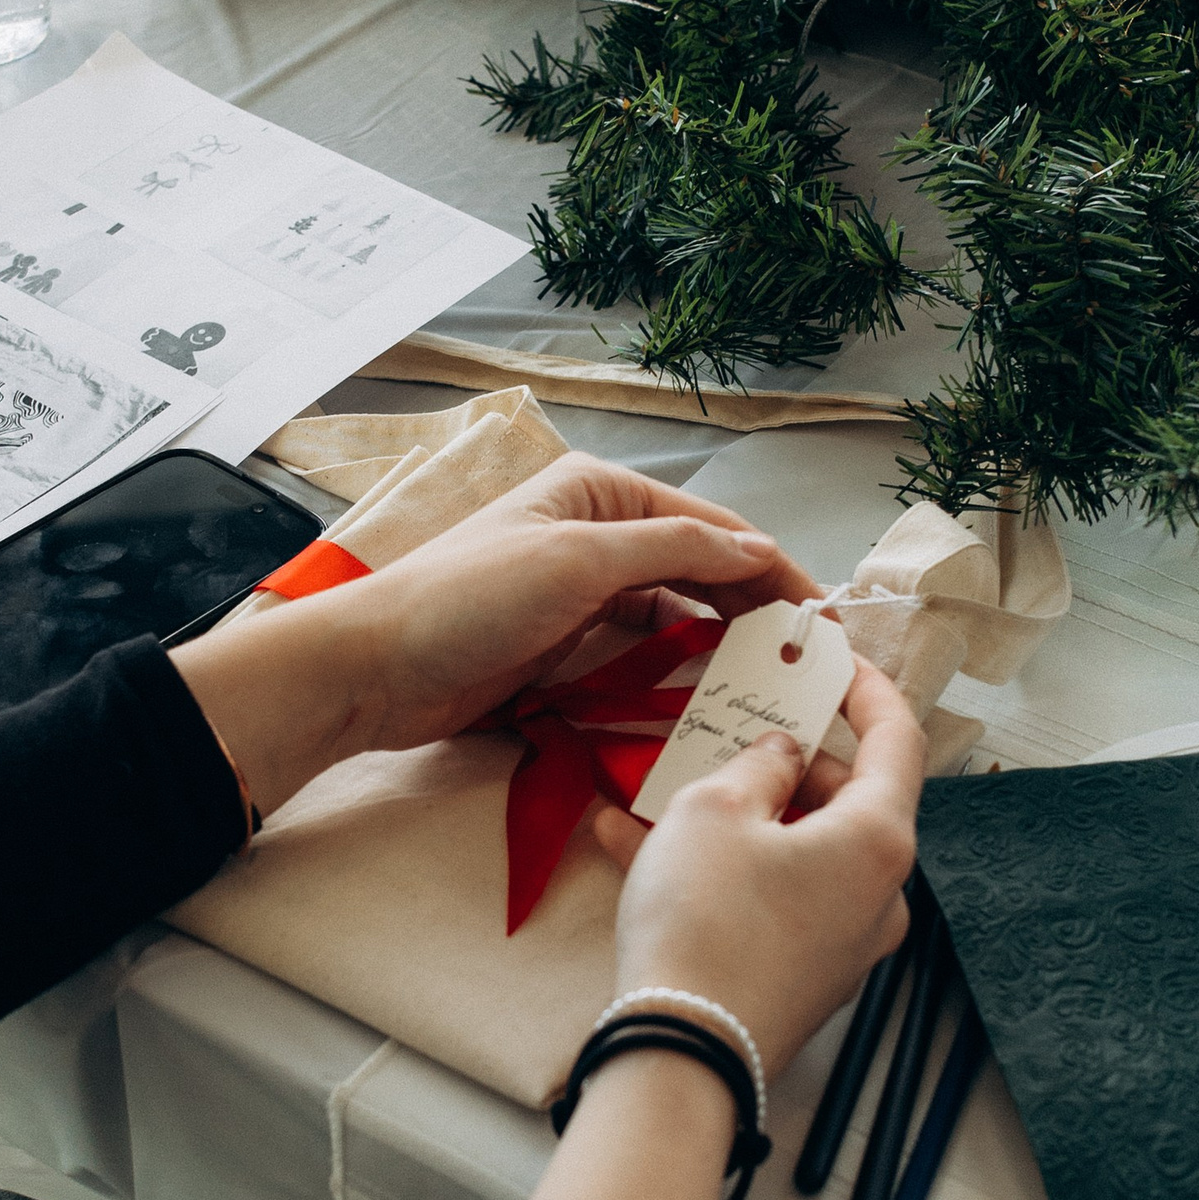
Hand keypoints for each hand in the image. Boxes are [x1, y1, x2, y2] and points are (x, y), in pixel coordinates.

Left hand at [170, 452, 820, 816]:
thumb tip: (757, 548)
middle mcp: (594, 538)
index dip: (771, 569)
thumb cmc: (468, 599)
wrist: (374, 671)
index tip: (824, 616)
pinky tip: (710, 704)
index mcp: (599, 495)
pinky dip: (675, 680)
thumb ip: (673, 550)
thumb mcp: (578, 560)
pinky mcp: (563, 655)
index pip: (709, 527)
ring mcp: (579, 600)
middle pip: (697, 572)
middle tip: (811, 661)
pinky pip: (637, 663)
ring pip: (672, 621)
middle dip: (753, 610)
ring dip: (719, 648)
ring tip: (774, 687)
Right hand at [589, 662, 922, 1078]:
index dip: (868, 688)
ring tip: (658, 785)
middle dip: (786, 758)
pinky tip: (629, 842)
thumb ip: (756, 763)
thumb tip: (781, 753)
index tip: (835, 659)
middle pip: (845, 799)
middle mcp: (879, 893)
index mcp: (877, 840)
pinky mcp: (803, 977)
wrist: (682, 1056)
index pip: (898, 739)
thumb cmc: (705, 920)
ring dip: (737, 813)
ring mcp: (845, 942)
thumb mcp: (714, 811)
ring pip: (797, 849)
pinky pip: (769, 898)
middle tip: (735, 725)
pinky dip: (720, 867)